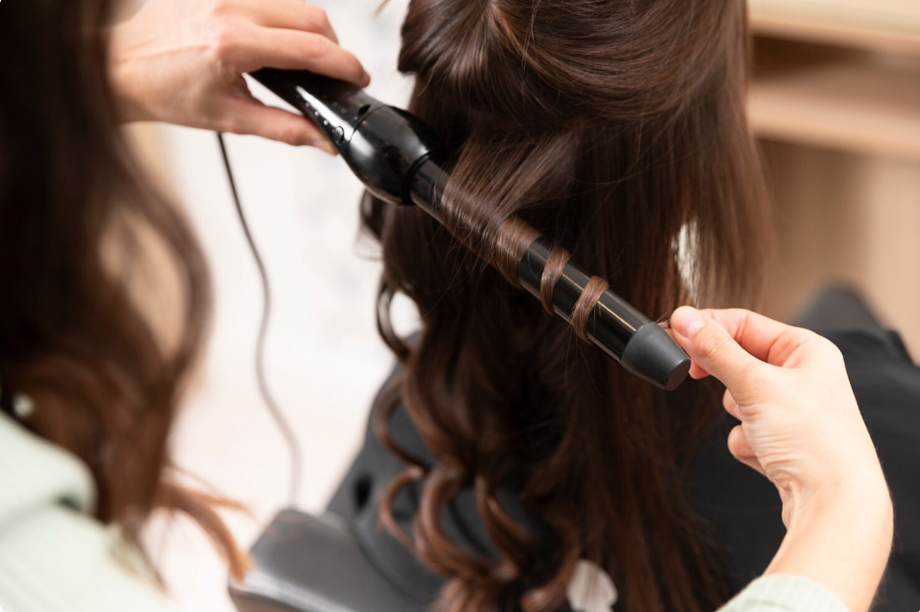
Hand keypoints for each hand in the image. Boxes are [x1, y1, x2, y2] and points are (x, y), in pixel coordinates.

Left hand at [108, 0, 369, 151]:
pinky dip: (284, 16)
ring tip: (304, 57)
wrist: (122, 68)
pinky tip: (276, 38)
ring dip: (310, 28)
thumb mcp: (232, 118)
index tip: (359, 77)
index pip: (311, 49)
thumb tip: (326, 140)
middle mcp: (230, 9)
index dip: (345, 65)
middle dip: (333, 46)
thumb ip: (287, 129)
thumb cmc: (167, 93)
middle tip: (333, 71)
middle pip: (313, 16)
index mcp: (234, 44)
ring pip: (295, 1)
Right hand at [670, 307, 891, 611]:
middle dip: (725, 379)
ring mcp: (794, 412)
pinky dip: (746, 443)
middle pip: (740, 360)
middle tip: (695, 375)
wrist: (834, 505)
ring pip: (739, 398)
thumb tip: (686, 319)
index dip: (708, 327)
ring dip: (738, 414)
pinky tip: (766, 455)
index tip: (675, 333)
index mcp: (807, 350)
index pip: (744, 323)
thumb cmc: (814, 441)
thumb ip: (714, 350)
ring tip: (759, 429)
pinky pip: (744, 431)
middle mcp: (804, 377)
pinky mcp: (784, 443)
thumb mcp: (754, 384)